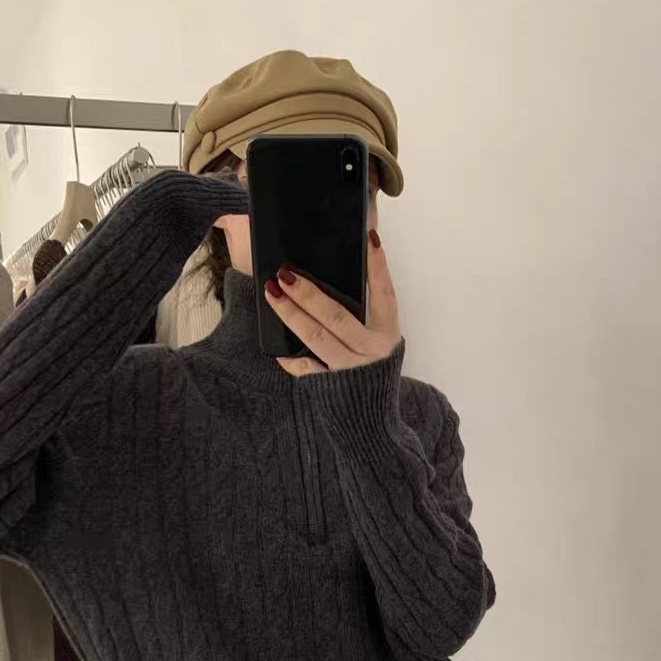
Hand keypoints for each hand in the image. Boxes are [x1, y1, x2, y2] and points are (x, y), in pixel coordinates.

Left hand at [265, 231, 401, 376]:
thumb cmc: (373, 376)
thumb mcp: (379, 343)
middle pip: (336, 316)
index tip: (370, 238)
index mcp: (387, 334)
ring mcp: (350, 369)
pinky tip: (278, 349)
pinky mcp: (331, 387)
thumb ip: (367, 315)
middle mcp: (371, 350)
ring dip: (291, 314)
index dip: (377, 267)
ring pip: (317, 337)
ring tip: (273, 293)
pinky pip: (307, 369)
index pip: (384, 294)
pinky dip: (291, 359)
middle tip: (285, 273)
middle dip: (308, 293)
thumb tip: (349, 272)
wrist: (373, 422)